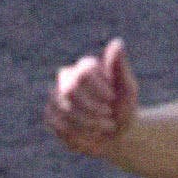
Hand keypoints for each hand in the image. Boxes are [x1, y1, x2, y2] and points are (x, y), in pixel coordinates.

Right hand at [45, 39, 136, 162]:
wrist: (117, 134)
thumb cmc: (124, 108)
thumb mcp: (127, 89)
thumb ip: (120, 67)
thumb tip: (117, 42)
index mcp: (86, 67)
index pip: (83, 72)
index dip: (97, 88)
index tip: (112, 98)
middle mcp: (67, 78)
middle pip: (69, 90)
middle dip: (91, 109)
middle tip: (108, 118)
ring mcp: (56, 96)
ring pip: (61, 108)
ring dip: (86, 123)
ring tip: (103, 128)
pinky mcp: (51, 115)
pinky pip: (55, 123)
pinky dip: (75, 132)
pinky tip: (89, 135)